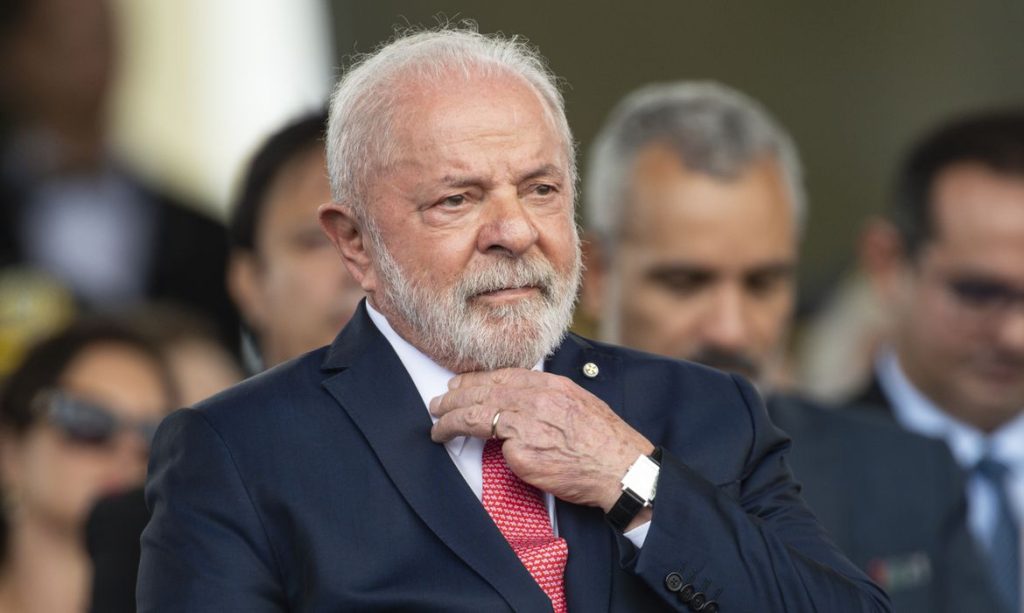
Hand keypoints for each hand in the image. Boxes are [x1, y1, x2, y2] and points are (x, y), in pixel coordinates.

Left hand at [429, 368, 653, 513]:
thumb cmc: (604, 440)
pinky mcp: (523, 454)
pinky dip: (480, 448)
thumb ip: (547, 397)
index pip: (502, 376)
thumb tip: (518, 400)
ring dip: (451, 421)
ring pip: (478, 417)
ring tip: (437, 426)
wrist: (620, 467)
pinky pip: (498, 450)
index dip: (475, 380)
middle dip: (454, 398)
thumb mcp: (577, 402)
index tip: (458, 384)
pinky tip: (462, 448)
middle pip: (483, 393)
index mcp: (550, 385)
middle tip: (436, 403)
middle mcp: (536, 400)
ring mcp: (527, 426)